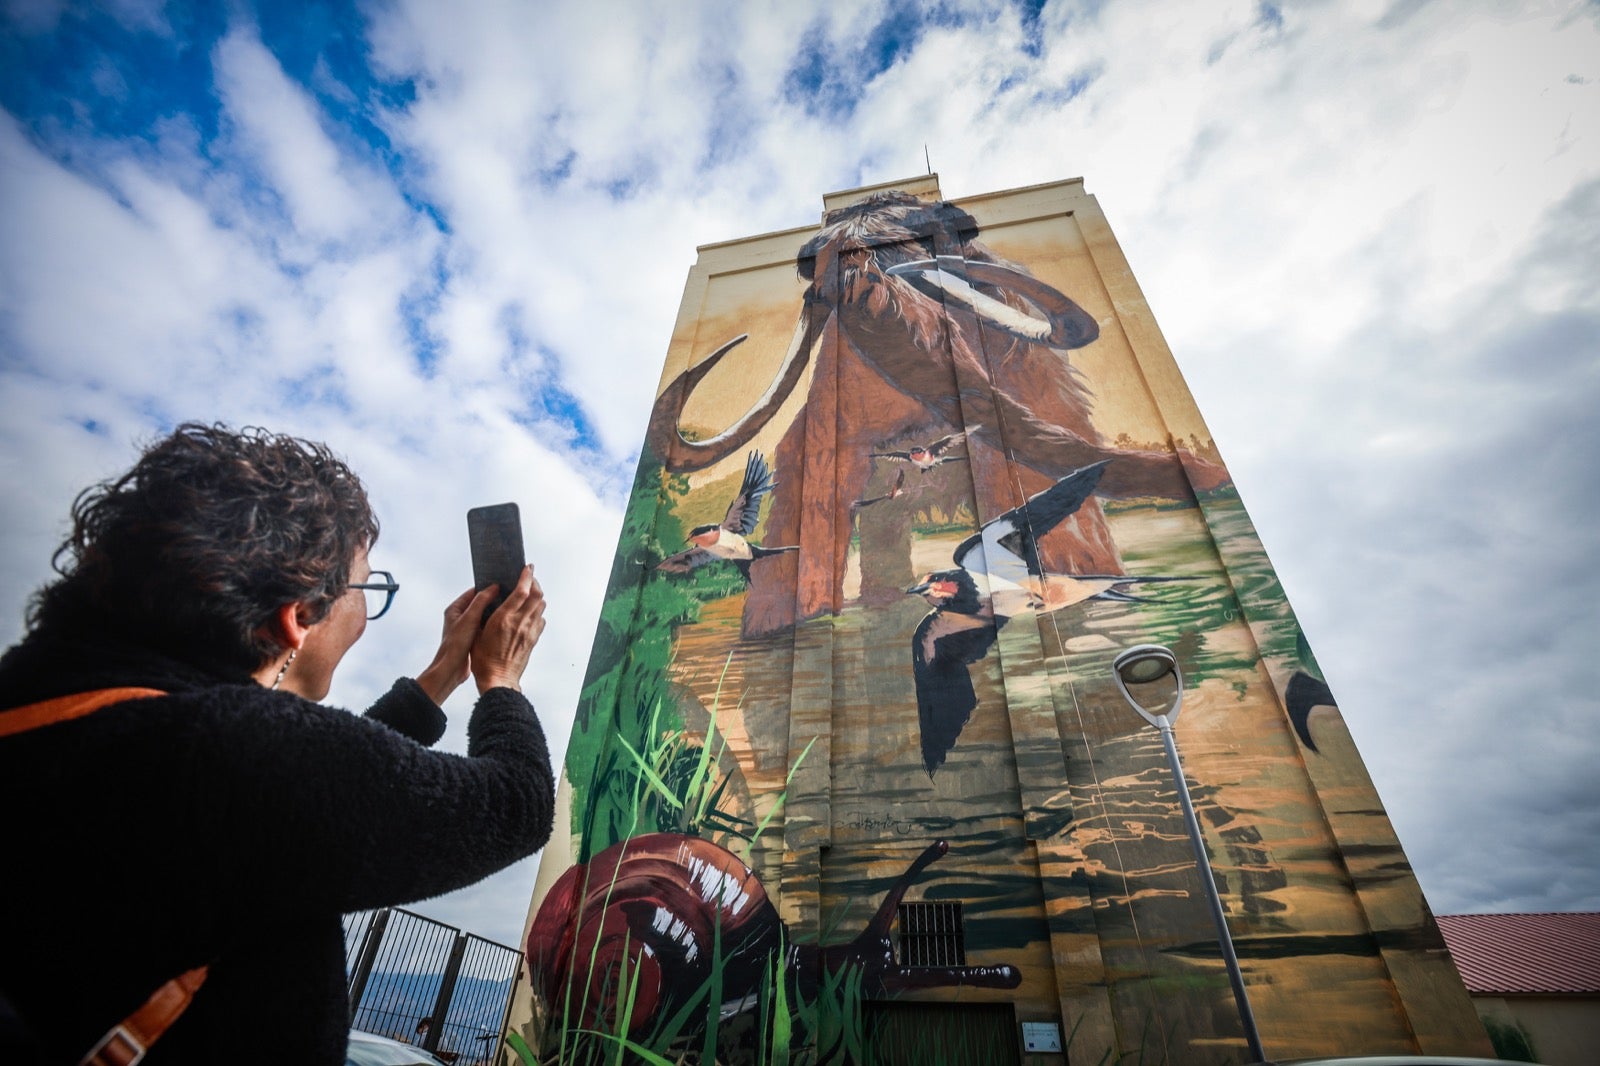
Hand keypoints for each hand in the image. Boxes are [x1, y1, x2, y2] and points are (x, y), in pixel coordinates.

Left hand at [415, 585, 496, 705]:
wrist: (451, 670)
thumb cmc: (455, 645)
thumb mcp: (469, 619)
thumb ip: (481, 601)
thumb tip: (493, 587)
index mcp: (455, 609)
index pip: (473, 592)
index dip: (487, 588)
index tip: (502, 585)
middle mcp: (459, 617)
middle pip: (479, 603)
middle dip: (493, 600)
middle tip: (508, 596)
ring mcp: (466, 628)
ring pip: (483, 615)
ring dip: (494, 613)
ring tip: (508, 609)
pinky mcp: (472, 638)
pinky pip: (485, 626)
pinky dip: (493, 624)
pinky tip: (503, 625)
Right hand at [470, 565, 546, 694]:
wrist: (498, 679)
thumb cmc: (483, 659)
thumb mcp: (478, 633)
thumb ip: (486, 614)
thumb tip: (491, 600)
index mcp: (504, 619)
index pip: (522, 591)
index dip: (527, 576)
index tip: (527, 567)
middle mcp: (520, 623)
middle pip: (537, 595)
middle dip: (535, 582)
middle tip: (529, 577)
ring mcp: (529, 631)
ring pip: (541, 606)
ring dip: (537, 596)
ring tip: (529, 592)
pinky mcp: (533, 640)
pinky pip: (541, 620)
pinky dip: (537, 611)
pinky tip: (530, 612)